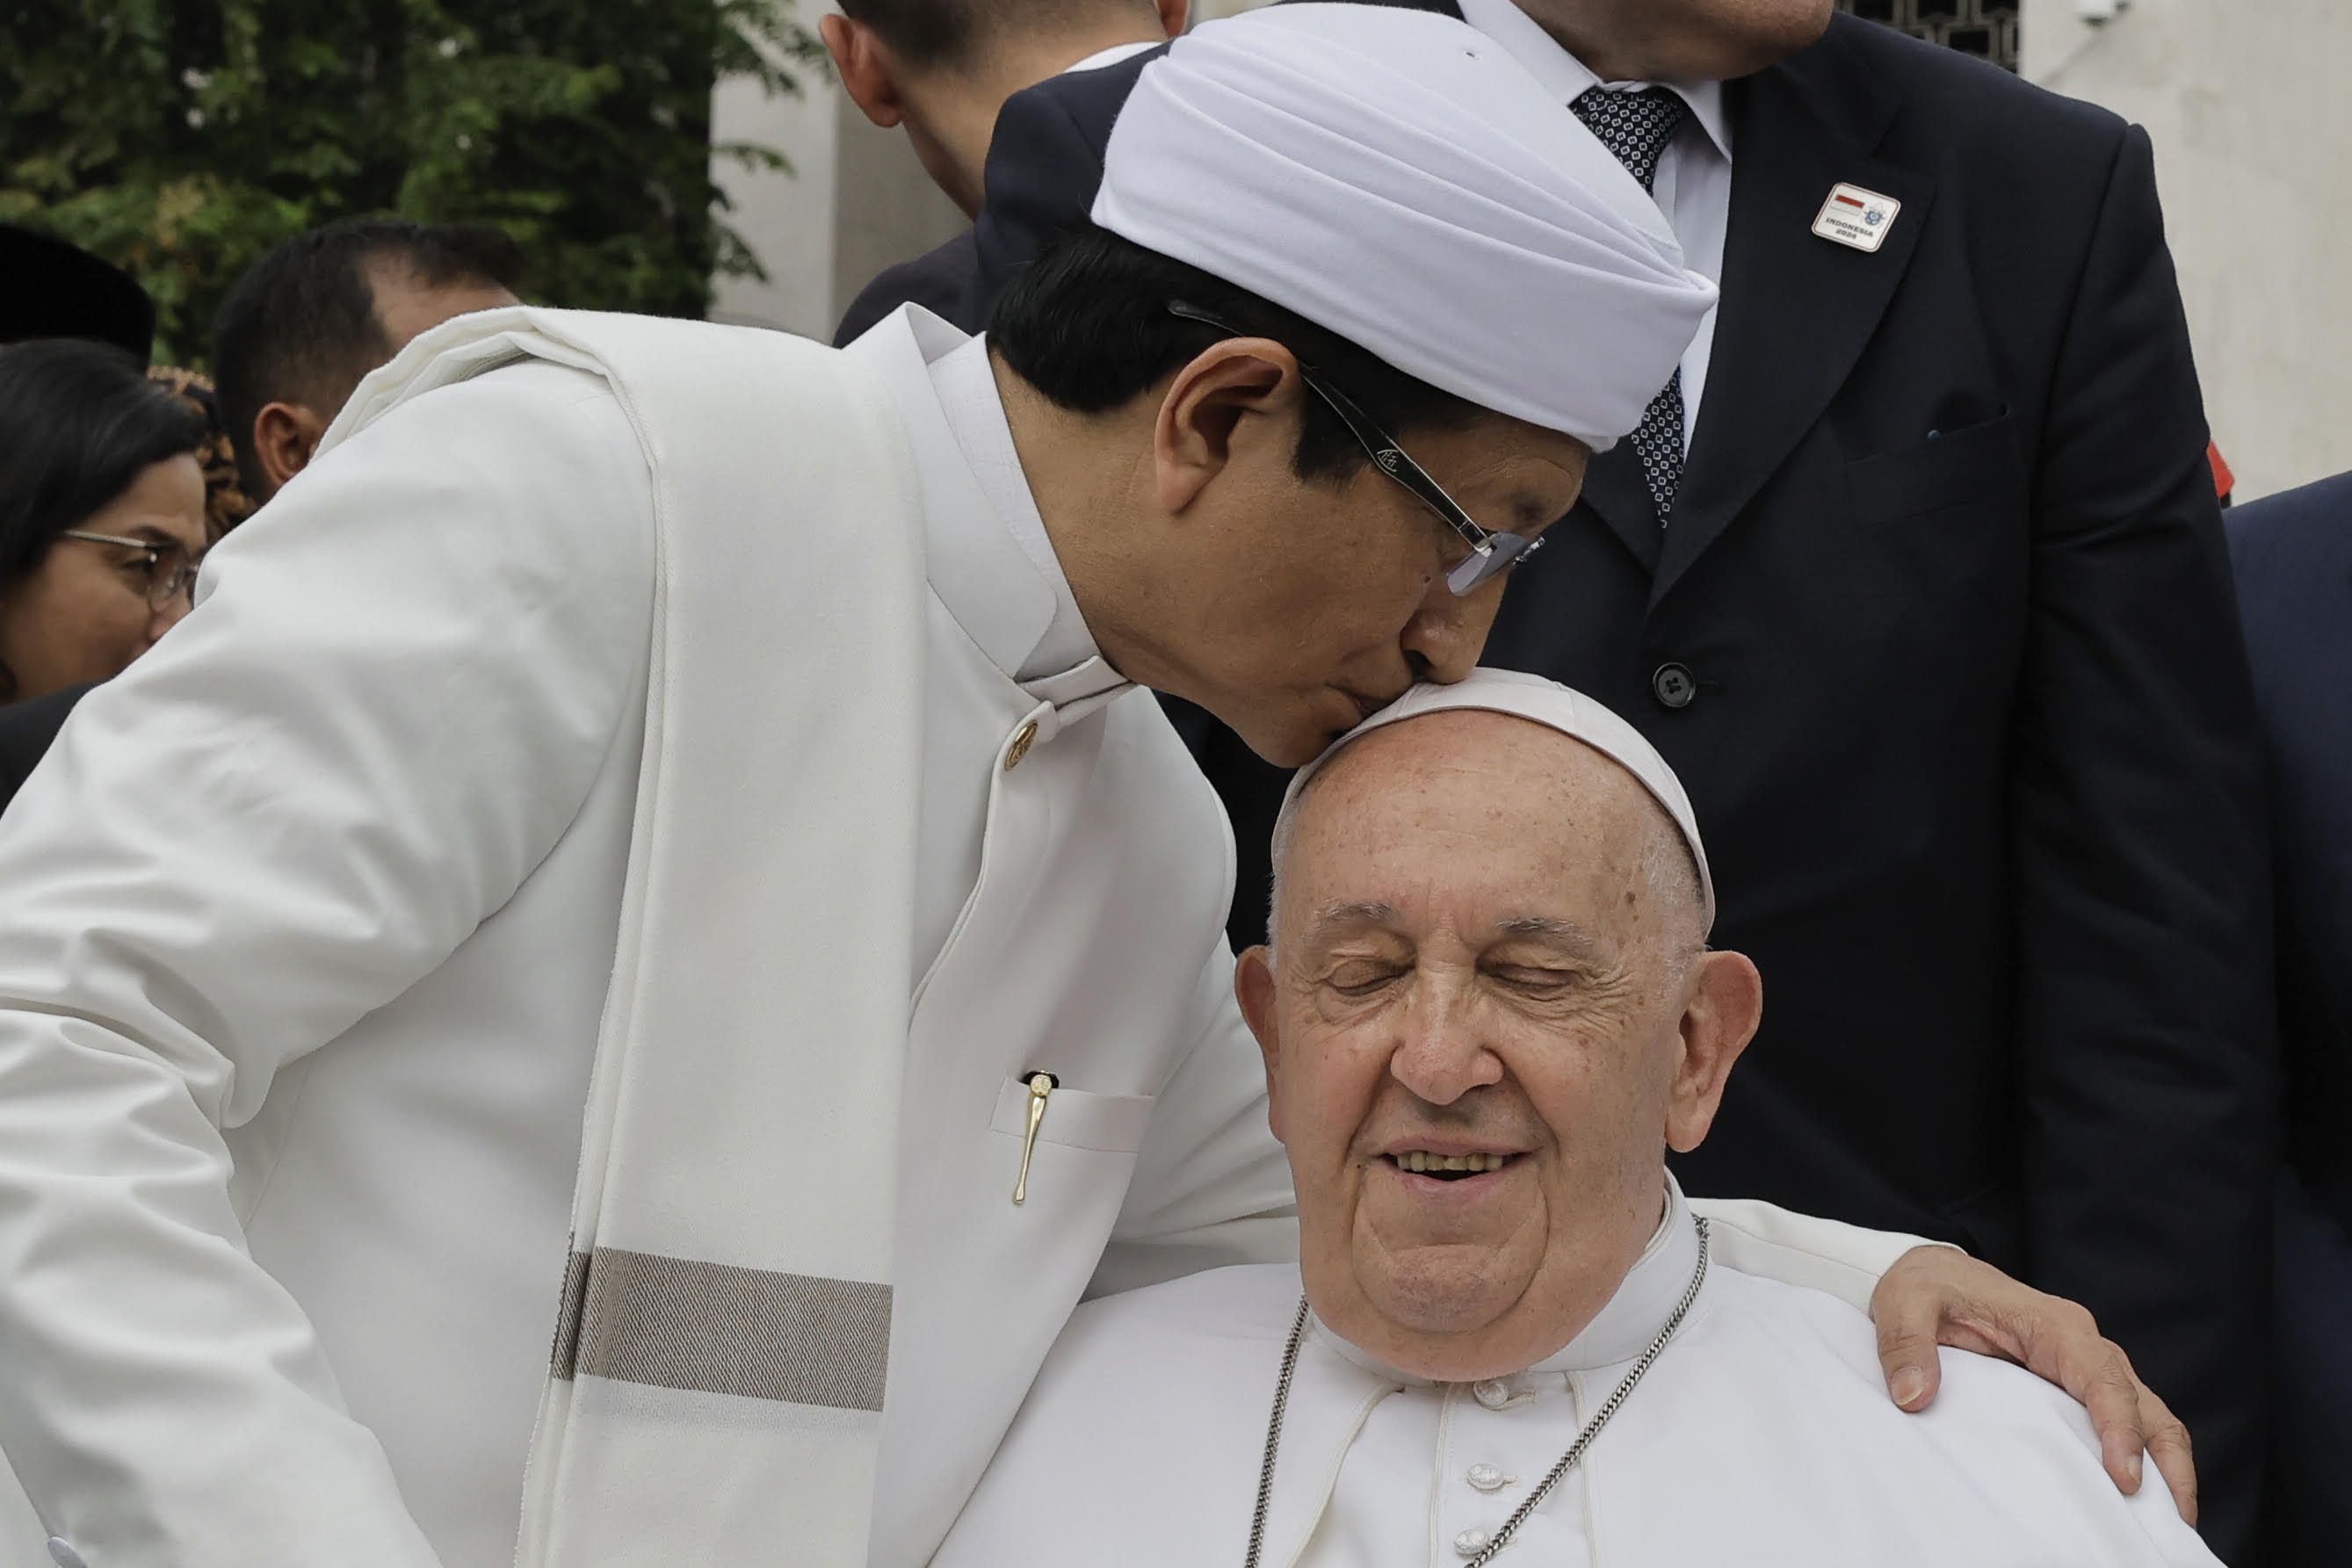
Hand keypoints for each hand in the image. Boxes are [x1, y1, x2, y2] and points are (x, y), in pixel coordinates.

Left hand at [1868, 1245, 2195, 1524]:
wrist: (1933, 1274)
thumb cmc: (1927, 1286)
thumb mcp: (1904, 1302)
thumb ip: (1906, 1345)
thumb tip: (1914, 1396)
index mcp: (2052, 1324)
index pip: (2103, 1377)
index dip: (2120, 1427)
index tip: (2124, 1477)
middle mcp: (2083, 1346)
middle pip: (2145, 1404)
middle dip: (2165, 1461)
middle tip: (2172, 1521)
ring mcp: (2086, 1368)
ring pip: (2148, 1416)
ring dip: (2166, 1467)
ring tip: (2171, 1525)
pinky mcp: (2077, 1388)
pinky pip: (2124, 1423)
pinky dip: (2144, 1460)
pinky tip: (2141, 1503)